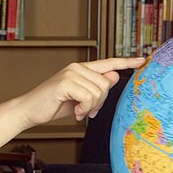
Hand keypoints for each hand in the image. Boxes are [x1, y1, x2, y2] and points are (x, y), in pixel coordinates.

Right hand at [15, 57, 143, 127]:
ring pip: (98, 92)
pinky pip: (88, 97)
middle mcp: (77, 67)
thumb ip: (97, 87)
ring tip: (79, 111)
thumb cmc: (54, 105)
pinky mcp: (65, 83)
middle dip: (100, 102)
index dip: (126, 62)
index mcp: (82, 69)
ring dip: (91, 107)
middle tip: (87, 110)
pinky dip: (84, 109)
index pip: (109, 63)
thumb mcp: (81, 98)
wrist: (30, 111)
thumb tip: (114, 76)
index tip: (142, 60)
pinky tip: (76, 112)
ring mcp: (71, 73)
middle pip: (106, 84)